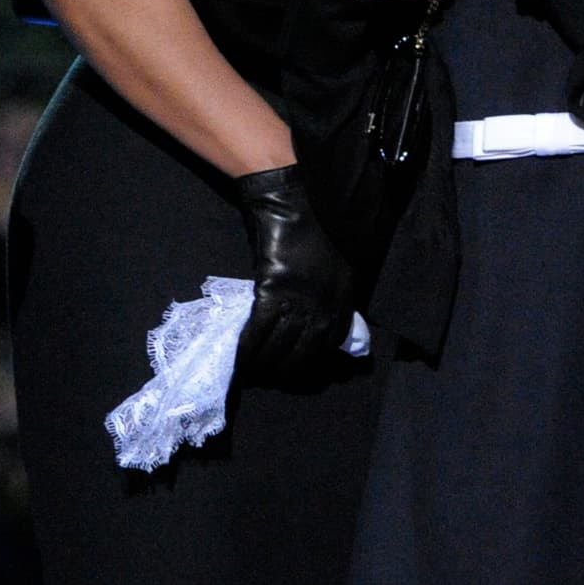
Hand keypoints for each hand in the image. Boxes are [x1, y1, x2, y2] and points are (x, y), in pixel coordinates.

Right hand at [233, 164, 354, 381]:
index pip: (330, 344)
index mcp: (343, 299)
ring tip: (251, 374)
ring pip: (279, 347)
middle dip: (285, 372)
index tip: (295, 371)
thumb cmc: (314, 232)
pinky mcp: (273, 292)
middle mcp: (324, 305)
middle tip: (268, 379)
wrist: (294, 206)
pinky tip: (240, 359)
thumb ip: (328, 298)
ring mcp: (299, 300)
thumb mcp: (335, 269)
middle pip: (304, 353)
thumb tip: (313, 326)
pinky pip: (258, 331)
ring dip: (263, 366)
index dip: (311, 363)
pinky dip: (247, 349)